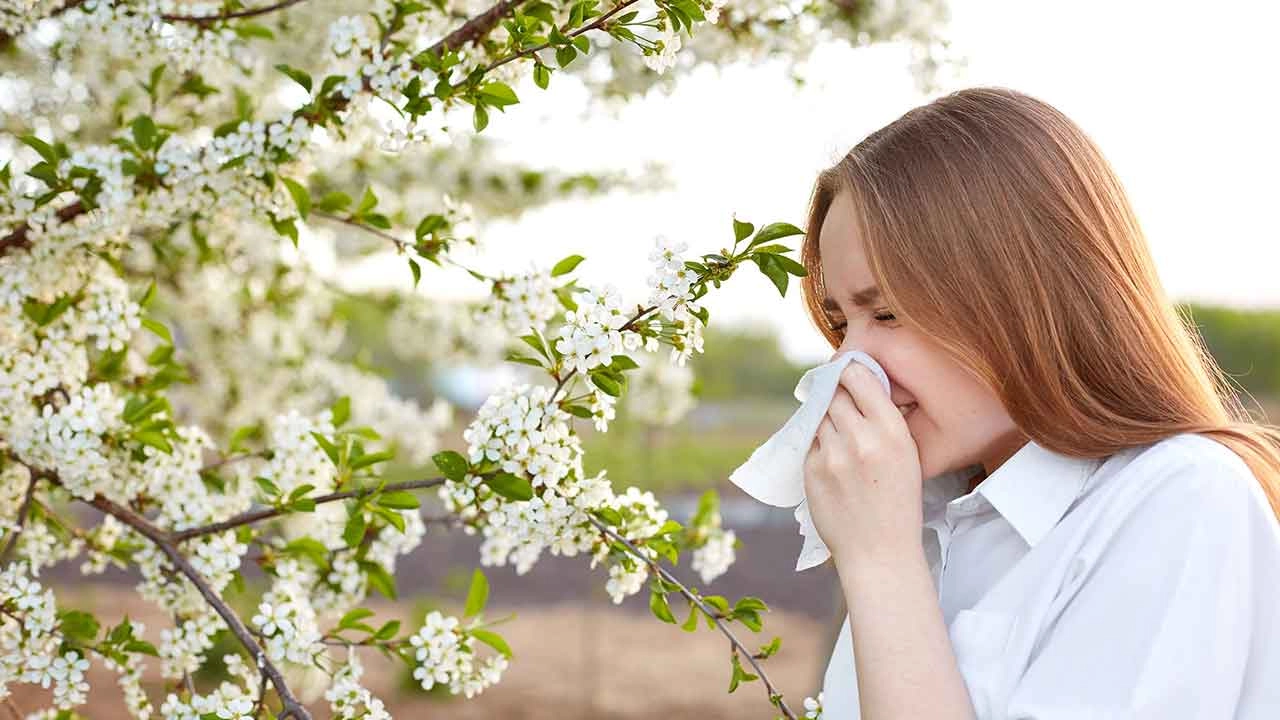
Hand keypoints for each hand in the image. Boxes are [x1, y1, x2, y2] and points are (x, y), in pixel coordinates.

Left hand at [803, 362, 924, 566]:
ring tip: (839, 437)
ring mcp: (833, 455)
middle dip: (836, 395)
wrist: (879, 552)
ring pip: (819, 417)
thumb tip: (860, 389)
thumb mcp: (908, 456)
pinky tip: (833, 461)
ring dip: (825, 420)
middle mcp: (861, 438)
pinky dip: (818, 445)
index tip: (846, 372)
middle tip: (839, 402)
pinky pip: (810, 443)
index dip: (849, 371)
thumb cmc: (897, 504)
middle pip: (835, 394)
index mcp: (892, 431)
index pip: (859, 378)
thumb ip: (884, 422)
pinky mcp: (812, 470)